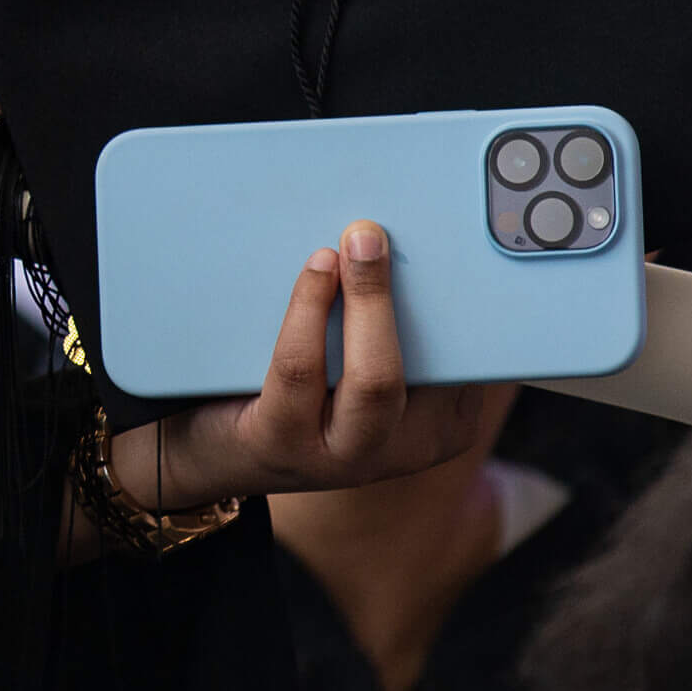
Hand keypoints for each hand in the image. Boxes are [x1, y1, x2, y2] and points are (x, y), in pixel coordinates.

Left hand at [112, 223, 494, 513]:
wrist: (218, 450)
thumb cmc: (309, 393)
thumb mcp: (368, 366)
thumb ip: (398, 322)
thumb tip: (401, 238)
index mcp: (441, 425)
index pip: (473, 363)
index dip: (466, 303)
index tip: (453, 243)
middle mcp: (403, 447)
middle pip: (433, 370)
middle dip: (405, 295)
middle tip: (378, 234)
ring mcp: (345, 455)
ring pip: (374, 379)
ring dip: (365, 300)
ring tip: (351, 246)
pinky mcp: (284, 444)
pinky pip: (301, 370)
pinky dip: (308, 311)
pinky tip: (314, 270)